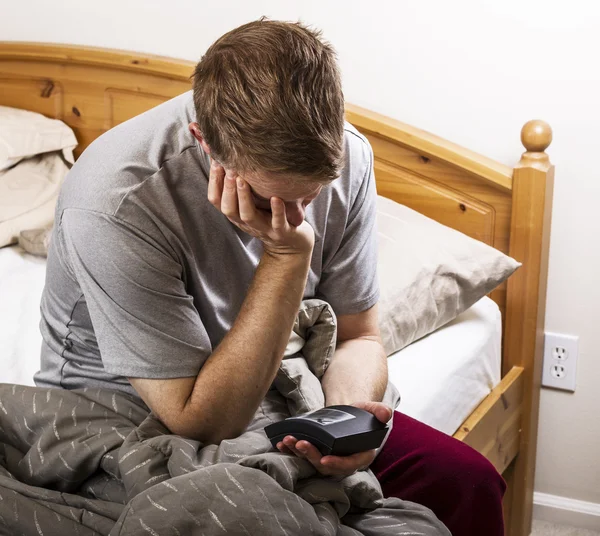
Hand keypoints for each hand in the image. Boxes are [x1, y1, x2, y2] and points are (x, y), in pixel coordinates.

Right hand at [207, 161, 314, 255]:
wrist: (291, 244)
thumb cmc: (270, 216)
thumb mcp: (253, 202)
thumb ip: (241, 185)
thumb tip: (226, 158)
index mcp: (237, 215)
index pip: (217, 200)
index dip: (214, 183)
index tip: (216, 162)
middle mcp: (247, 223)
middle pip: (229, 209)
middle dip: (227, 188)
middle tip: (229, 168)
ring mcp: (264, 229)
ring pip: (248, 216)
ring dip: (243, 198)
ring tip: (242, 179)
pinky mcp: (282, 233)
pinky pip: (278, 223)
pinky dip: (277, 211)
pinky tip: (276, 197)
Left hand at [276, 401, 392, 477]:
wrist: (351, 414)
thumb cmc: (363, 415)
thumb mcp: (373, 410)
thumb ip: (380, 411)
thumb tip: (386, 414)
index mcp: (360, 456)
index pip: (349, 465)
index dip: (337, 464)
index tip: (324, 460)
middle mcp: (342, 461)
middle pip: (326, 465)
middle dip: (311, 456)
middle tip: (300, 444)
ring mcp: (328, 457)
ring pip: (311, 461)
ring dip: (298, 453)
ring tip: (287, 441)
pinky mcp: (315, 451)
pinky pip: (302, 455)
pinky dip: (290, 451)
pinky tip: (280, 443)